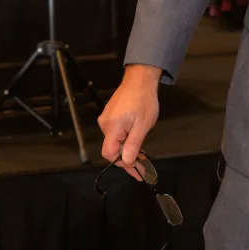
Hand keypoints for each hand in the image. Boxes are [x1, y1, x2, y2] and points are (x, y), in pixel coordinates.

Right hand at [98, 64, 161, 180]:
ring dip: (127, 148)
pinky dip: (125, 138)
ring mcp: (106, 119)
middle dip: (126, 157)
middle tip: (142, 164)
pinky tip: (135, 139)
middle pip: (112, 148)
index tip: (136, 170)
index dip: (122, 163)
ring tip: (141, 151)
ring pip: (114, 141)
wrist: (140, 79)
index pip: (109, 154)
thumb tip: (127, 162)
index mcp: (112, 127)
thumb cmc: (143, 100)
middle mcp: (105, 124)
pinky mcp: (110, 115)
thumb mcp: (142, 126)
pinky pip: (116, 132)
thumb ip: (133, 145)